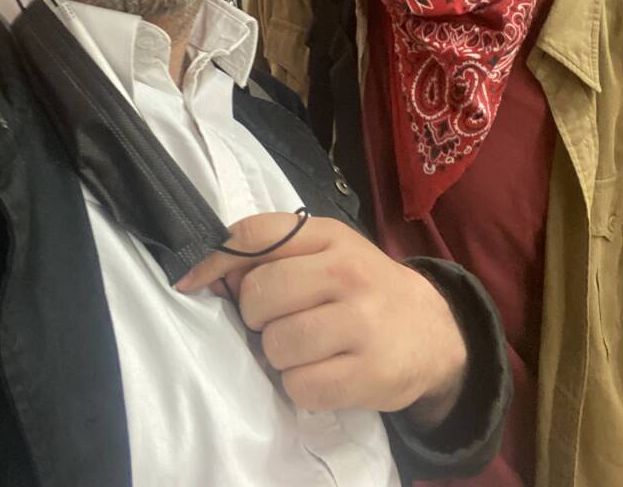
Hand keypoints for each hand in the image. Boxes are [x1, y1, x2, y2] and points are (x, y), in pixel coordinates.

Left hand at [176, 212, 466, 424]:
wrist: (432, 330)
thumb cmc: (364, 288)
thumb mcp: (327, 252)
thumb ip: (274, 253)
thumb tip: (210, 271)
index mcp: (329, 235)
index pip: (256, 235)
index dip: (213, 259)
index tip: (189, 281)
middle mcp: (347, 272)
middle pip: (258, 295)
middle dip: (257, 316)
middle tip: (284, 319)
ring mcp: (361, 322)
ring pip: (275, 345)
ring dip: (279, 355)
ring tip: (308, 348)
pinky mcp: (369, 373)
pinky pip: (300, 387)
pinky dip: (301, 387)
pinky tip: (324, 372)